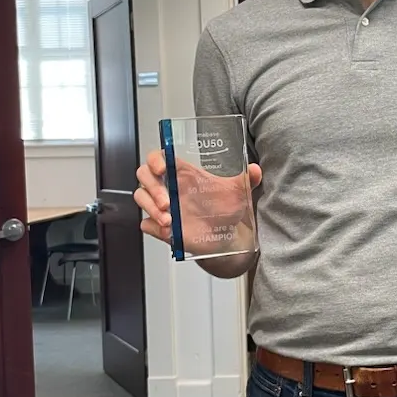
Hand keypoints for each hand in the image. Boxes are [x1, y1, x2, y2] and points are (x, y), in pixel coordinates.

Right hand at [134, 149, 262, 253]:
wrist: (226, 239)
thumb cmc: (226, 210)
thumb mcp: (238, 192)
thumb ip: (247, 179)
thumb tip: (255, 170)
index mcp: (183, 173)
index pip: (158, 158)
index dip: (154, 160)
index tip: (161, 168)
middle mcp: (169, 187)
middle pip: (144, 176)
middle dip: (152, 188)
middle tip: (168, 203)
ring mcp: (163, 206)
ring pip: (141, 198)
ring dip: (151, 208)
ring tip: (169, 220)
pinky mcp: (160, 226)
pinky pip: (146, 223)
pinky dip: (153, 227)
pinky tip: (168, 232)